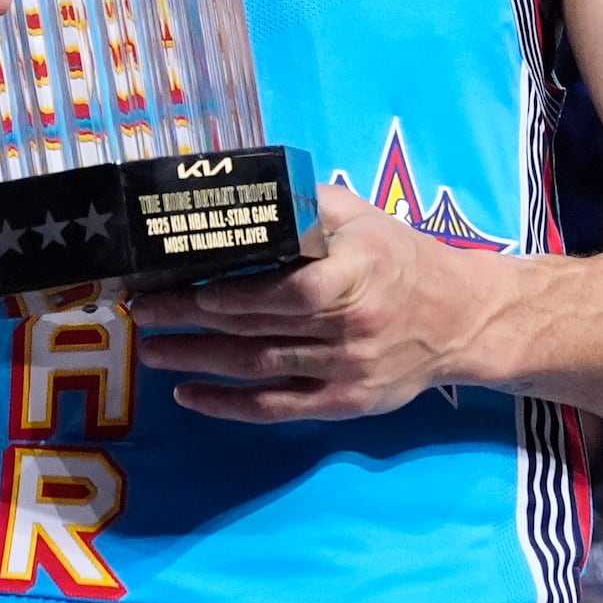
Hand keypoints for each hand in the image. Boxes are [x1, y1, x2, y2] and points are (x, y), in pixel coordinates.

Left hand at [136, 185, 506, 423]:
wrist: (463, 319)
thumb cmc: (401, 257)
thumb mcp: (362, 216)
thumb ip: (306, 206)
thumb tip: (240, 194)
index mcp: (354, 273)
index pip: (280, 288)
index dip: (224, 289)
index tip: (173, 277)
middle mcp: (349, 326)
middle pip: (255, 326)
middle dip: (189, 317)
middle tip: (140, 309)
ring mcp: (345, 370)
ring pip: (257, 366)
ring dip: (196, 359)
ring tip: (149, 348)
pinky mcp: (344, 404)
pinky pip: (276, 408)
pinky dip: (227, 405)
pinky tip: (188, 395)